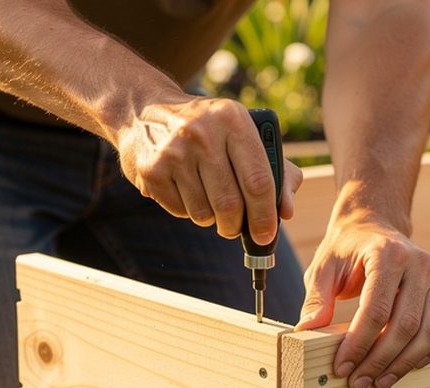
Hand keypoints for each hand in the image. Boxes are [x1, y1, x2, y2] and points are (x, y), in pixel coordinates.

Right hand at [115, 97, 300, 242]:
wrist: (145, 111)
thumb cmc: (209, 131)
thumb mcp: (244, 135)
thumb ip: (277, 172)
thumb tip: (284, 212)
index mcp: (233, 119)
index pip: (258, 180)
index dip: (265, 215)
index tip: (266, 235)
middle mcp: (201, 133)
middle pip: (230, 204)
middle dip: (236, 226)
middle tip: (236, 229)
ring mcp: (173, 152)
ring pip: (204, 214)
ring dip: (211, 219)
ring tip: (208, 199)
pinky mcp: (151, 171)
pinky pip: (180, 212)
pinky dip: (188, 210)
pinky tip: (185, 189)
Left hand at [296, 213, 429, 387]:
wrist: (375, 226)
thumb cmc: (347, 250)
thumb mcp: (323, 268)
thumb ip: (317, 299)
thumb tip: (307, 331)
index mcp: (387, 254)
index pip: (376, 310)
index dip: (359, 344)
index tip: (342, 367)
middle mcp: (419, 264)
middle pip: (406, 325)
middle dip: (380, 360)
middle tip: (359, 383)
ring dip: (406, 362)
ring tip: (381, 381)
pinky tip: (414, 364)